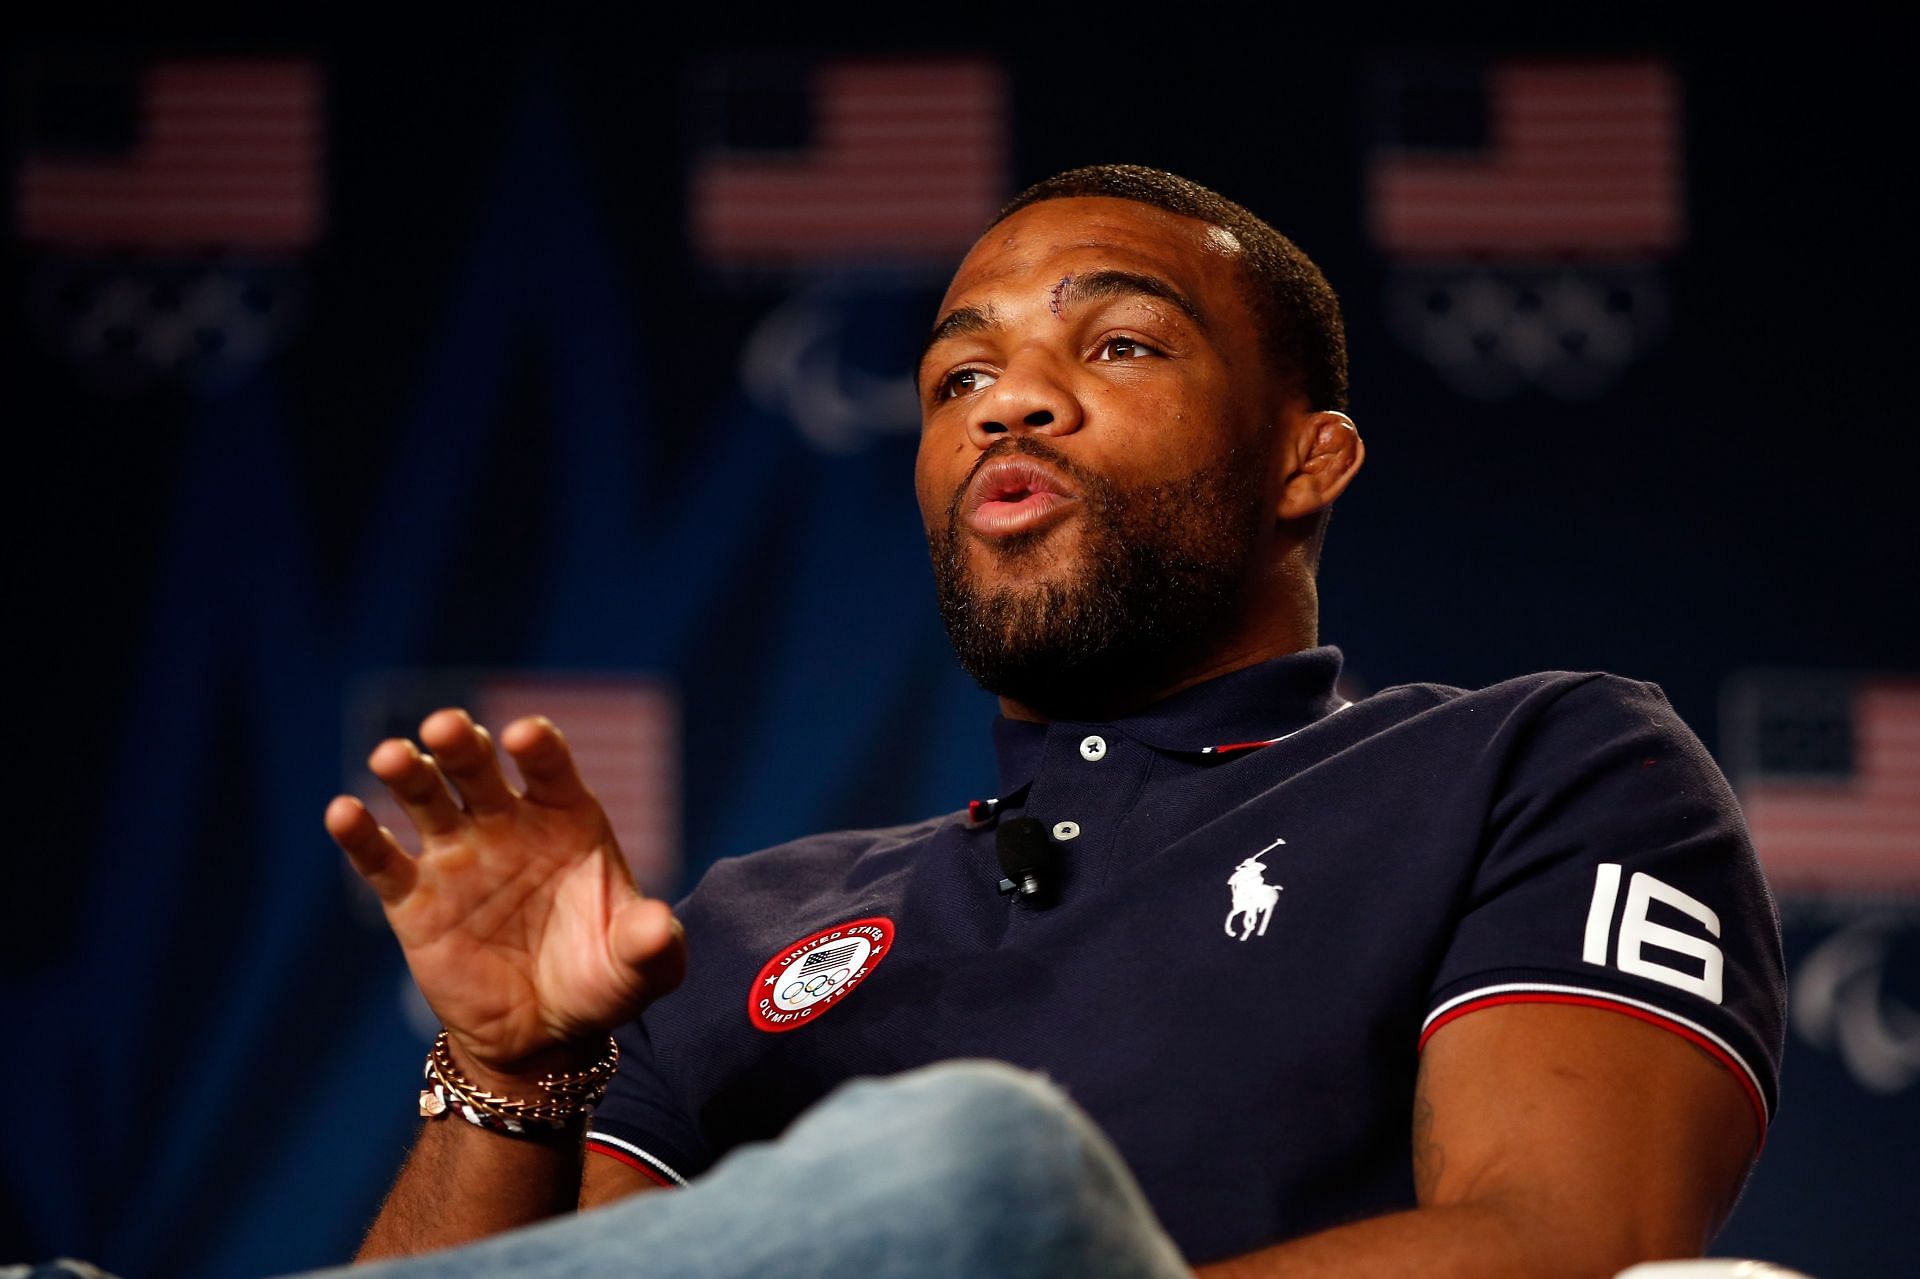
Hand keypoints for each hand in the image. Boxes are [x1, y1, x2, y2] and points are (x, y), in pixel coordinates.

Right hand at [326, 710, 684, 1081]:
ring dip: (408, 771)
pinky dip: (360, 835)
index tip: (525, 737)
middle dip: (463, 742)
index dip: (537, 747)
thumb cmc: (600, 982)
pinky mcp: (413, 899)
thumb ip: (650, 945)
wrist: (543, 1034)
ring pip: (426, 798)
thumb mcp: (639, 969)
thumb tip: (660, 928)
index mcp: (566, 818)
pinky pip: (383, 860)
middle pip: (479, 766)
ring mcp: (457, 855)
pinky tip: (344, 812)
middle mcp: (507, 822)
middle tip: (446, 728)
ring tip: (392, 757)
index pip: (550, 767)